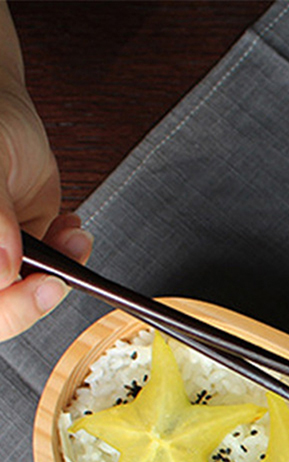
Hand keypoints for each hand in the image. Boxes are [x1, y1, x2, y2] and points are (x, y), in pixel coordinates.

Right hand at [0, 1, 91, 341]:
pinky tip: (69, 228)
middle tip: (58, 279)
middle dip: (35, 295)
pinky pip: (54, 271)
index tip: (32, 281)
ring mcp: (1, 258)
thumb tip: (2, 266)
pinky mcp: (26, 252)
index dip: (7, 306)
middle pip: (2, 311)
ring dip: (61, 268)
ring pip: (32, 294)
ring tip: (70, 234)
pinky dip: (71, 254)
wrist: (4, 113)